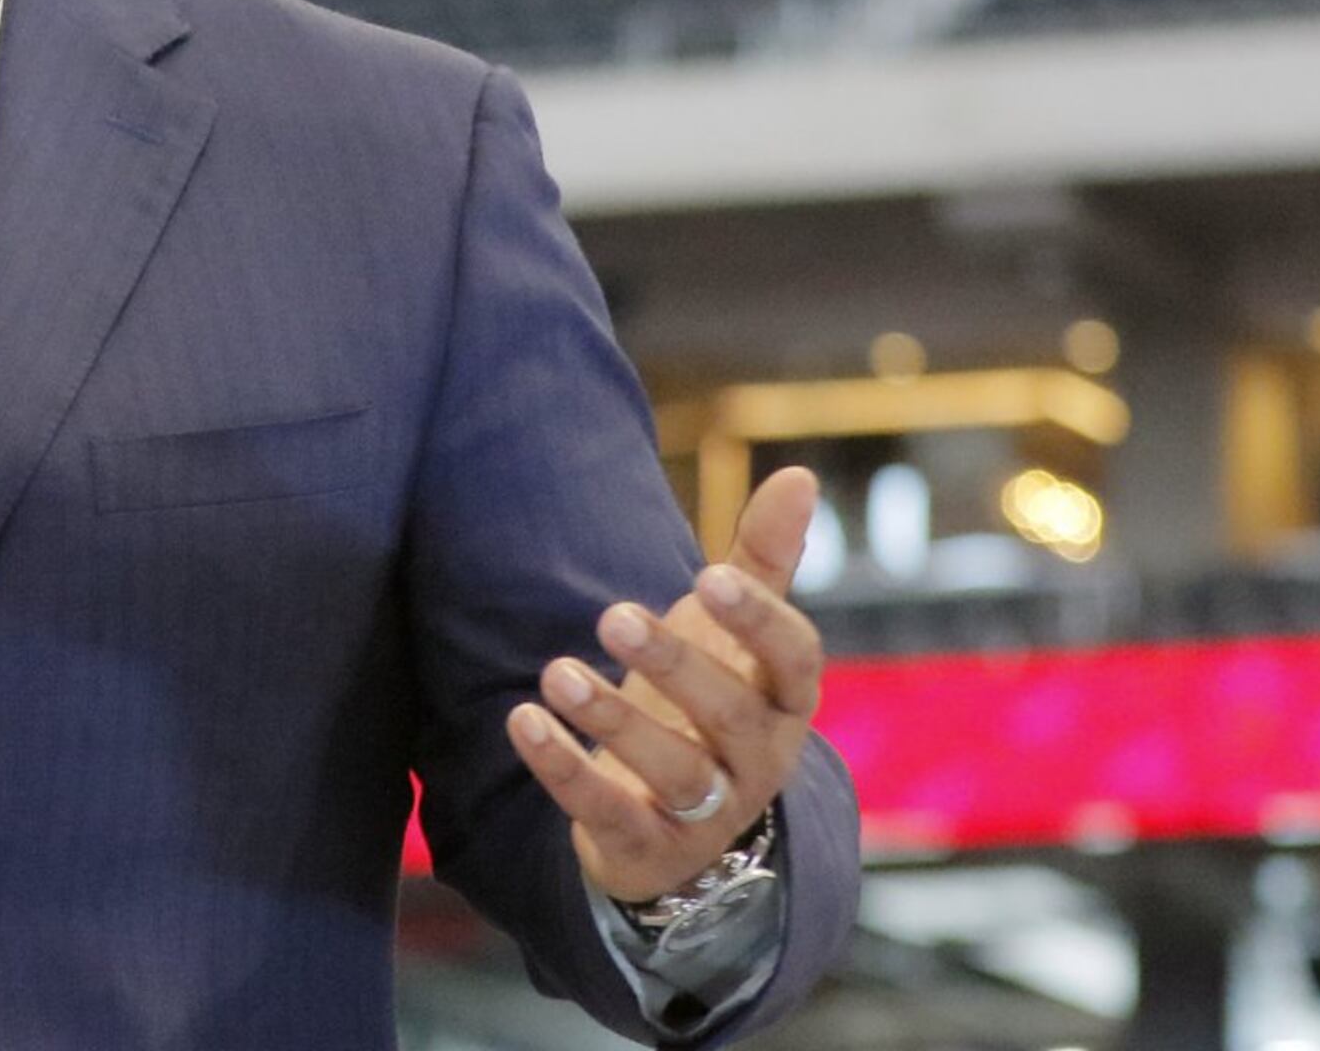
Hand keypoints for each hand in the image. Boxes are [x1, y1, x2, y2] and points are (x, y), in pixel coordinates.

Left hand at [506, 465, 827, 904]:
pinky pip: (607, 812)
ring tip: (557, 671)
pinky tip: (521, 719)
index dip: (758, 620)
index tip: (707, 575)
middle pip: (731, 715)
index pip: (794, 660)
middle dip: (675, 665)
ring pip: (674, 772)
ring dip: (614, 721)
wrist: (680, 826)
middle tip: (613, 616)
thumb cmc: (710, 705)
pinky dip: (562, 768)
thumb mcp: (735, 635)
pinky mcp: (647, 846)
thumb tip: (798, 473)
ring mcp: (707, 811)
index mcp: (784, 701)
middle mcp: (758, 760)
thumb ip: (762, 561)